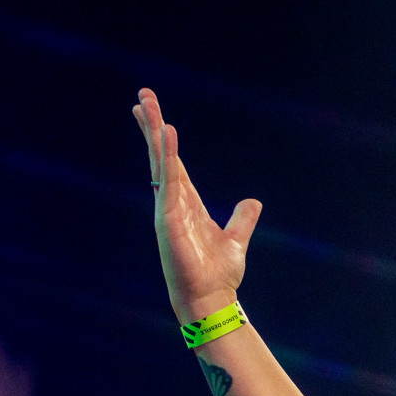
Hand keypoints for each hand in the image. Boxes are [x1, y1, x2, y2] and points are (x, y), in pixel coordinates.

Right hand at [133, 89, 261, 322]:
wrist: (210, 299)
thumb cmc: (217, 275)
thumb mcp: (236, 240)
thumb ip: (242, 219)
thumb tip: (253, 202)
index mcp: (186, 204)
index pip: (172, 163)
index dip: (162, 139)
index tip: (152, 114)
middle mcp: (172, 202)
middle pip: (160, 156)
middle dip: (151, 125)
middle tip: (142, 96)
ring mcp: (167, 209)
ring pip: (159, 162)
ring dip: (153, 132)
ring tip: (146, 104)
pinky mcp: (167, 219)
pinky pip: (168, 181)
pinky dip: (168, 157)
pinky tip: (166, 133)